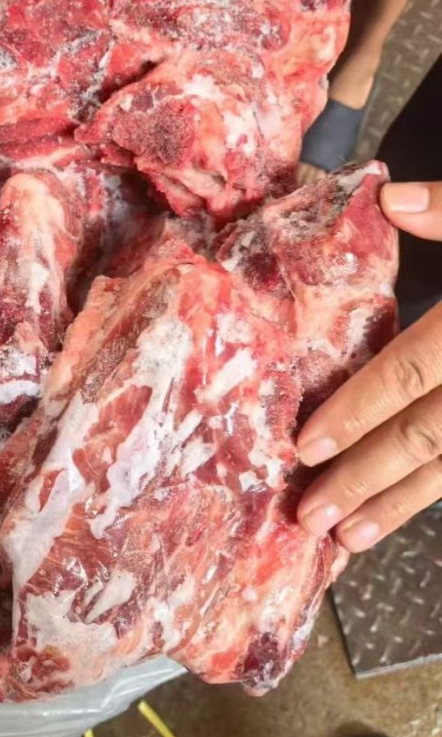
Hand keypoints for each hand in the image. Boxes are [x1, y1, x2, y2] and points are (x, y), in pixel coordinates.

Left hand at [297, 181, 441, 550]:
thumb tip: (389, 199)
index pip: (409, 374)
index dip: (357, 411)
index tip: (307, 447)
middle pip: (424, 436)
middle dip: (364, 479)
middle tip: (309, 516)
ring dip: (400, 505)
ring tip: (349, 537)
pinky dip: (440, 491)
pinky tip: (406, 513)